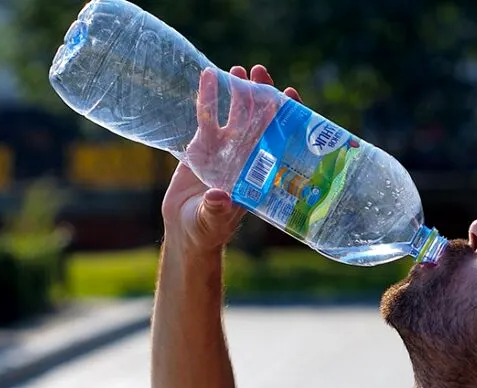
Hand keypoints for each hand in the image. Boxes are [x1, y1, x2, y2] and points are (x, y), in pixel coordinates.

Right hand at [162, 65, 300, 253]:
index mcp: (258, 173)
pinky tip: (208, 76)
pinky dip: (208, 97)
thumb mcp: (211, 221)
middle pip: (259, 120)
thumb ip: (215, 209)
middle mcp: (246, 157)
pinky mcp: (204, 145)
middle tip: (261, 71)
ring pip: (236, 114)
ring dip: (239, 91)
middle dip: (262, 95)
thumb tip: (219, 197)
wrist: (186, 229)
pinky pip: (207, 117)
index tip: (291, 96)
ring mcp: (225, 149)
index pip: (278, 140)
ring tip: (239, 69)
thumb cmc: (205, 230)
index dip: (286, 118)